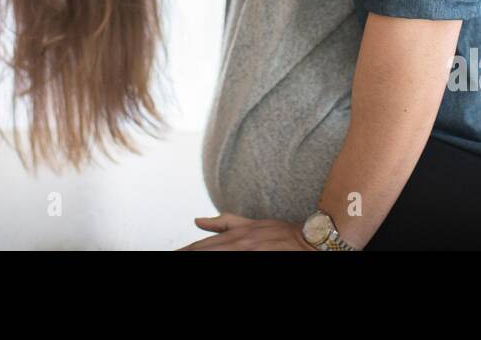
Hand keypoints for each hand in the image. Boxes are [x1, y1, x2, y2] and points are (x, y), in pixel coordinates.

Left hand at [177, 213, 315, 250]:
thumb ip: (224, 222)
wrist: (308, 239)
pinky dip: (219, 258)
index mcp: (236, 235)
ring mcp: (248, 252)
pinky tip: (208, 260)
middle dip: (188, 253)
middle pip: (205, 251)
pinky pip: (234, 260)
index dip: (185, 251)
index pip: (202, 246)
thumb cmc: (280, 232)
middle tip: (173, 256)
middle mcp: (239, 243)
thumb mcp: (251, 224)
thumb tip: (198, 220)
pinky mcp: (258, 258)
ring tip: (182, 257)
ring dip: (200, 254)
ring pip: (216, 254)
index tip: (173, 253)